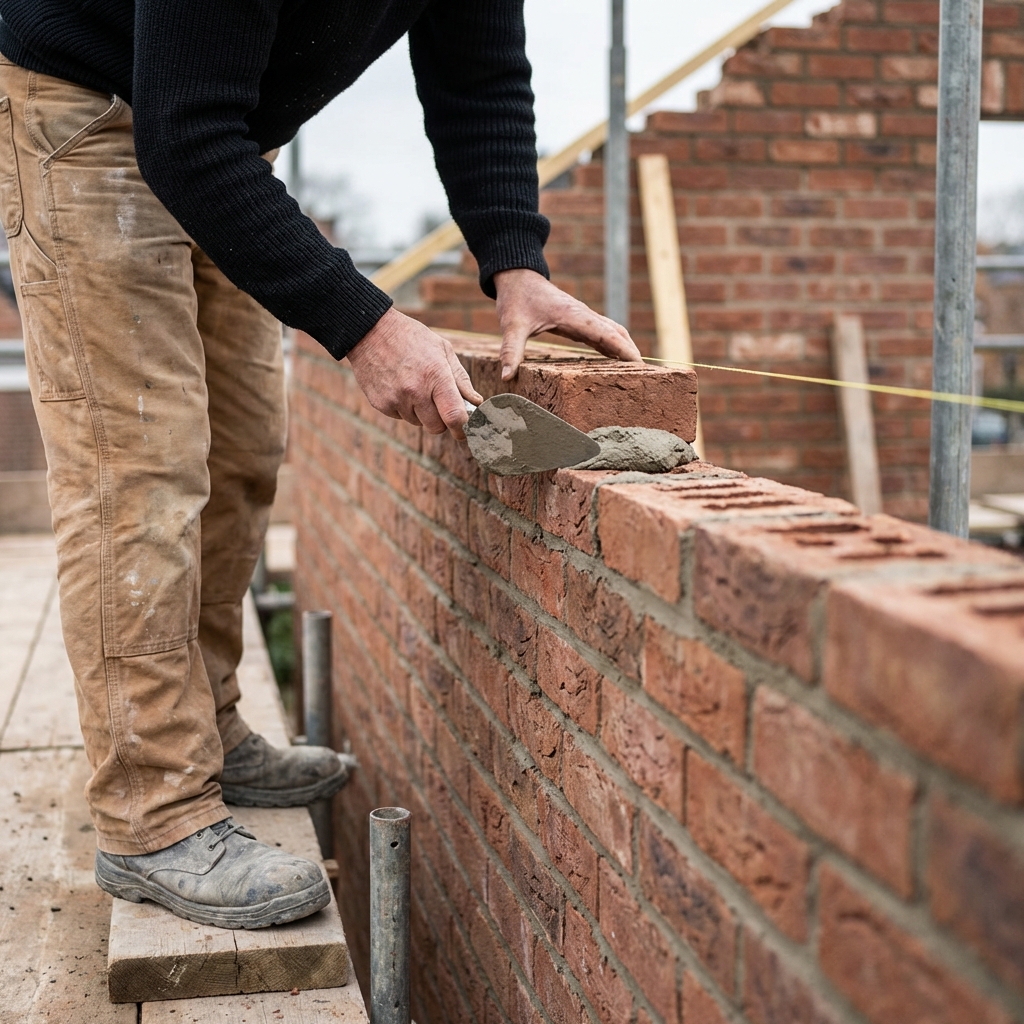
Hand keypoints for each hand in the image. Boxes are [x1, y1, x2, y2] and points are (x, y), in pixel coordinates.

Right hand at [347, 307, 482, 438]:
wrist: (370, 331)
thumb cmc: (412, 338)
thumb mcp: (442, 349)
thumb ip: (461, 378)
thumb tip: (475, 402)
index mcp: (436, 376)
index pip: (454, 416)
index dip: (463, 429)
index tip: (465, 433)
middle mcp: (415, 391)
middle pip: (436, 427)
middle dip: (442, 421)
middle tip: (439, 404)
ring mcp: (396, 399)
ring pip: (418, 423)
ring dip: (421, 412)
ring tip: (414, 386)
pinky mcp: (381, 404)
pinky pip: (400, 417)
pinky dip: (404, 408)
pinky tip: (399, 386)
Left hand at [493, 268, 642, 379]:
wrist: (518, 277)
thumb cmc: (517, 299)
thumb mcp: (512, 325)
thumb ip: (511, 350)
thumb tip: (506, 377)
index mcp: (573, 316)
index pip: (604, 333)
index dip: (622, 349)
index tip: (638, 364)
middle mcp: (584, 315)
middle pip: (617, 333)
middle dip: (632, 352)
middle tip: (648, 375)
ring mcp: (584, 317)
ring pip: (613, 331)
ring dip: (626, 348)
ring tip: (639, 371)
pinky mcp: (580, 320)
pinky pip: (603, 333)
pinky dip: (615, 345)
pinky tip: (618, 360)